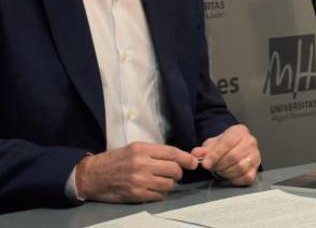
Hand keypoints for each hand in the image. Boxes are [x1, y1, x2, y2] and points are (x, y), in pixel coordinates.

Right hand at [75, 142, 197, 202]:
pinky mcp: (136, 194)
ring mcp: (139, 180)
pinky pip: (159, 196)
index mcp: (142, 149)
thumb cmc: (115, 160)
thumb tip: (179, 157)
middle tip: (174, 173)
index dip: (186, 158)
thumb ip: (155, 152)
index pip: (172, 153)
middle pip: (174, 169)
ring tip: (162, 181)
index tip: (193, 162)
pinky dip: (160, 193)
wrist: (92, 175)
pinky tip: (153, 189)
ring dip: (169, 184)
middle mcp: (141, 164)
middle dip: (178, 172)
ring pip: (168, 184)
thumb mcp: (134, 148)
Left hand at [191, 124, 259, 185]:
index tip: (205, 163)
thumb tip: (196, 155)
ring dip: (226, 172)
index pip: (228, 143)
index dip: (215, 155)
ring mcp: (255, 155)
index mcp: (239, 131)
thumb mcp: (212, 144)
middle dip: (219, 165)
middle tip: (213, 167)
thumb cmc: (224, 146)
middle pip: (234, 157)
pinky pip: (246, 177)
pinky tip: (229, 175)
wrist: (236, 148)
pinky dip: (235, 179)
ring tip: (220, 170)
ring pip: (240, 167)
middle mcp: (250, 141)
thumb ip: (203, 150)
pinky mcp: (256, 168)